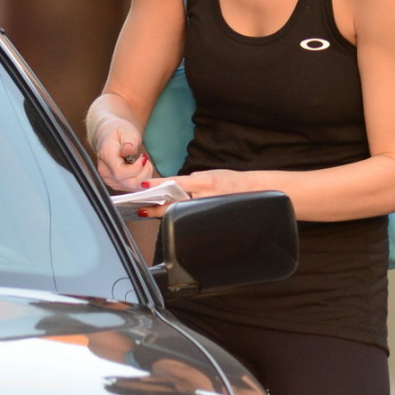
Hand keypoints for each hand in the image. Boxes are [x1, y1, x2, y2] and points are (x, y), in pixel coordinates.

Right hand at [93, 118, 153, 191]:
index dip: (136, 168)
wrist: (111, 137)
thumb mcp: (126, 132)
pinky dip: (144, 180)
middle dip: (144, 172)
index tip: (143, 157)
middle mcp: (106, 172)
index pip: (120, 172)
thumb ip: (128, 143)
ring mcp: (111, 180)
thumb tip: (129, 151)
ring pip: (133, 187)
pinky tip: (143, 169)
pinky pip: (135, 188)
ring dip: (145, 176)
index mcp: (105, 156)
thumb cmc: (119, 133)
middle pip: (129, 183)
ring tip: (144, 162)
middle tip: (145, 159)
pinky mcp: (118, 185)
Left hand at [133, 168, 250, 216]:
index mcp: (205, 181)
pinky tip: (170, 218)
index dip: (159, 185)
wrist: (252, 190)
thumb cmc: (230, 181)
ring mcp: (208, 208)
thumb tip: (174, 187)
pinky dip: (179, 217)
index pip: (176, 182)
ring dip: (165, 213)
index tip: (144, 187)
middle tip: (142, 209)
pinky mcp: (210, 216)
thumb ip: (194, 181)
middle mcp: (205, 196)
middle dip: (157, 208)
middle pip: (175, 203)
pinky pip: (191, 219)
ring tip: (150, 212)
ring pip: (181, 213)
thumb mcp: (211, 175)